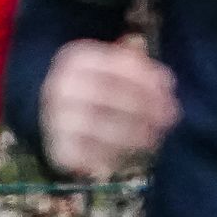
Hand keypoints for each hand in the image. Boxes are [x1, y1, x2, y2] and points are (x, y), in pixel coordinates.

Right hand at [40, 36, 179, 178]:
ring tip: (155, 137)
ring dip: (135, 133)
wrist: (45, 118)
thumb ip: (129, 61)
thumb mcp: (105, 67)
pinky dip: (116, 155)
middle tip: (171, 116)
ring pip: (102, 127)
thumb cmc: (89, 90)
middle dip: (145, 106)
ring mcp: (55, 119)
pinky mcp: (58, 149)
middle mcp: (59, 87)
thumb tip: (153, 62)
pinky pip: (92, 154)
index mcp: (73, 60)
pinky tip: (133, 153)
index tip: (169, 88)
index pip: (114, 65)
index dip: (146, 77)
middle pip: (109, 95)